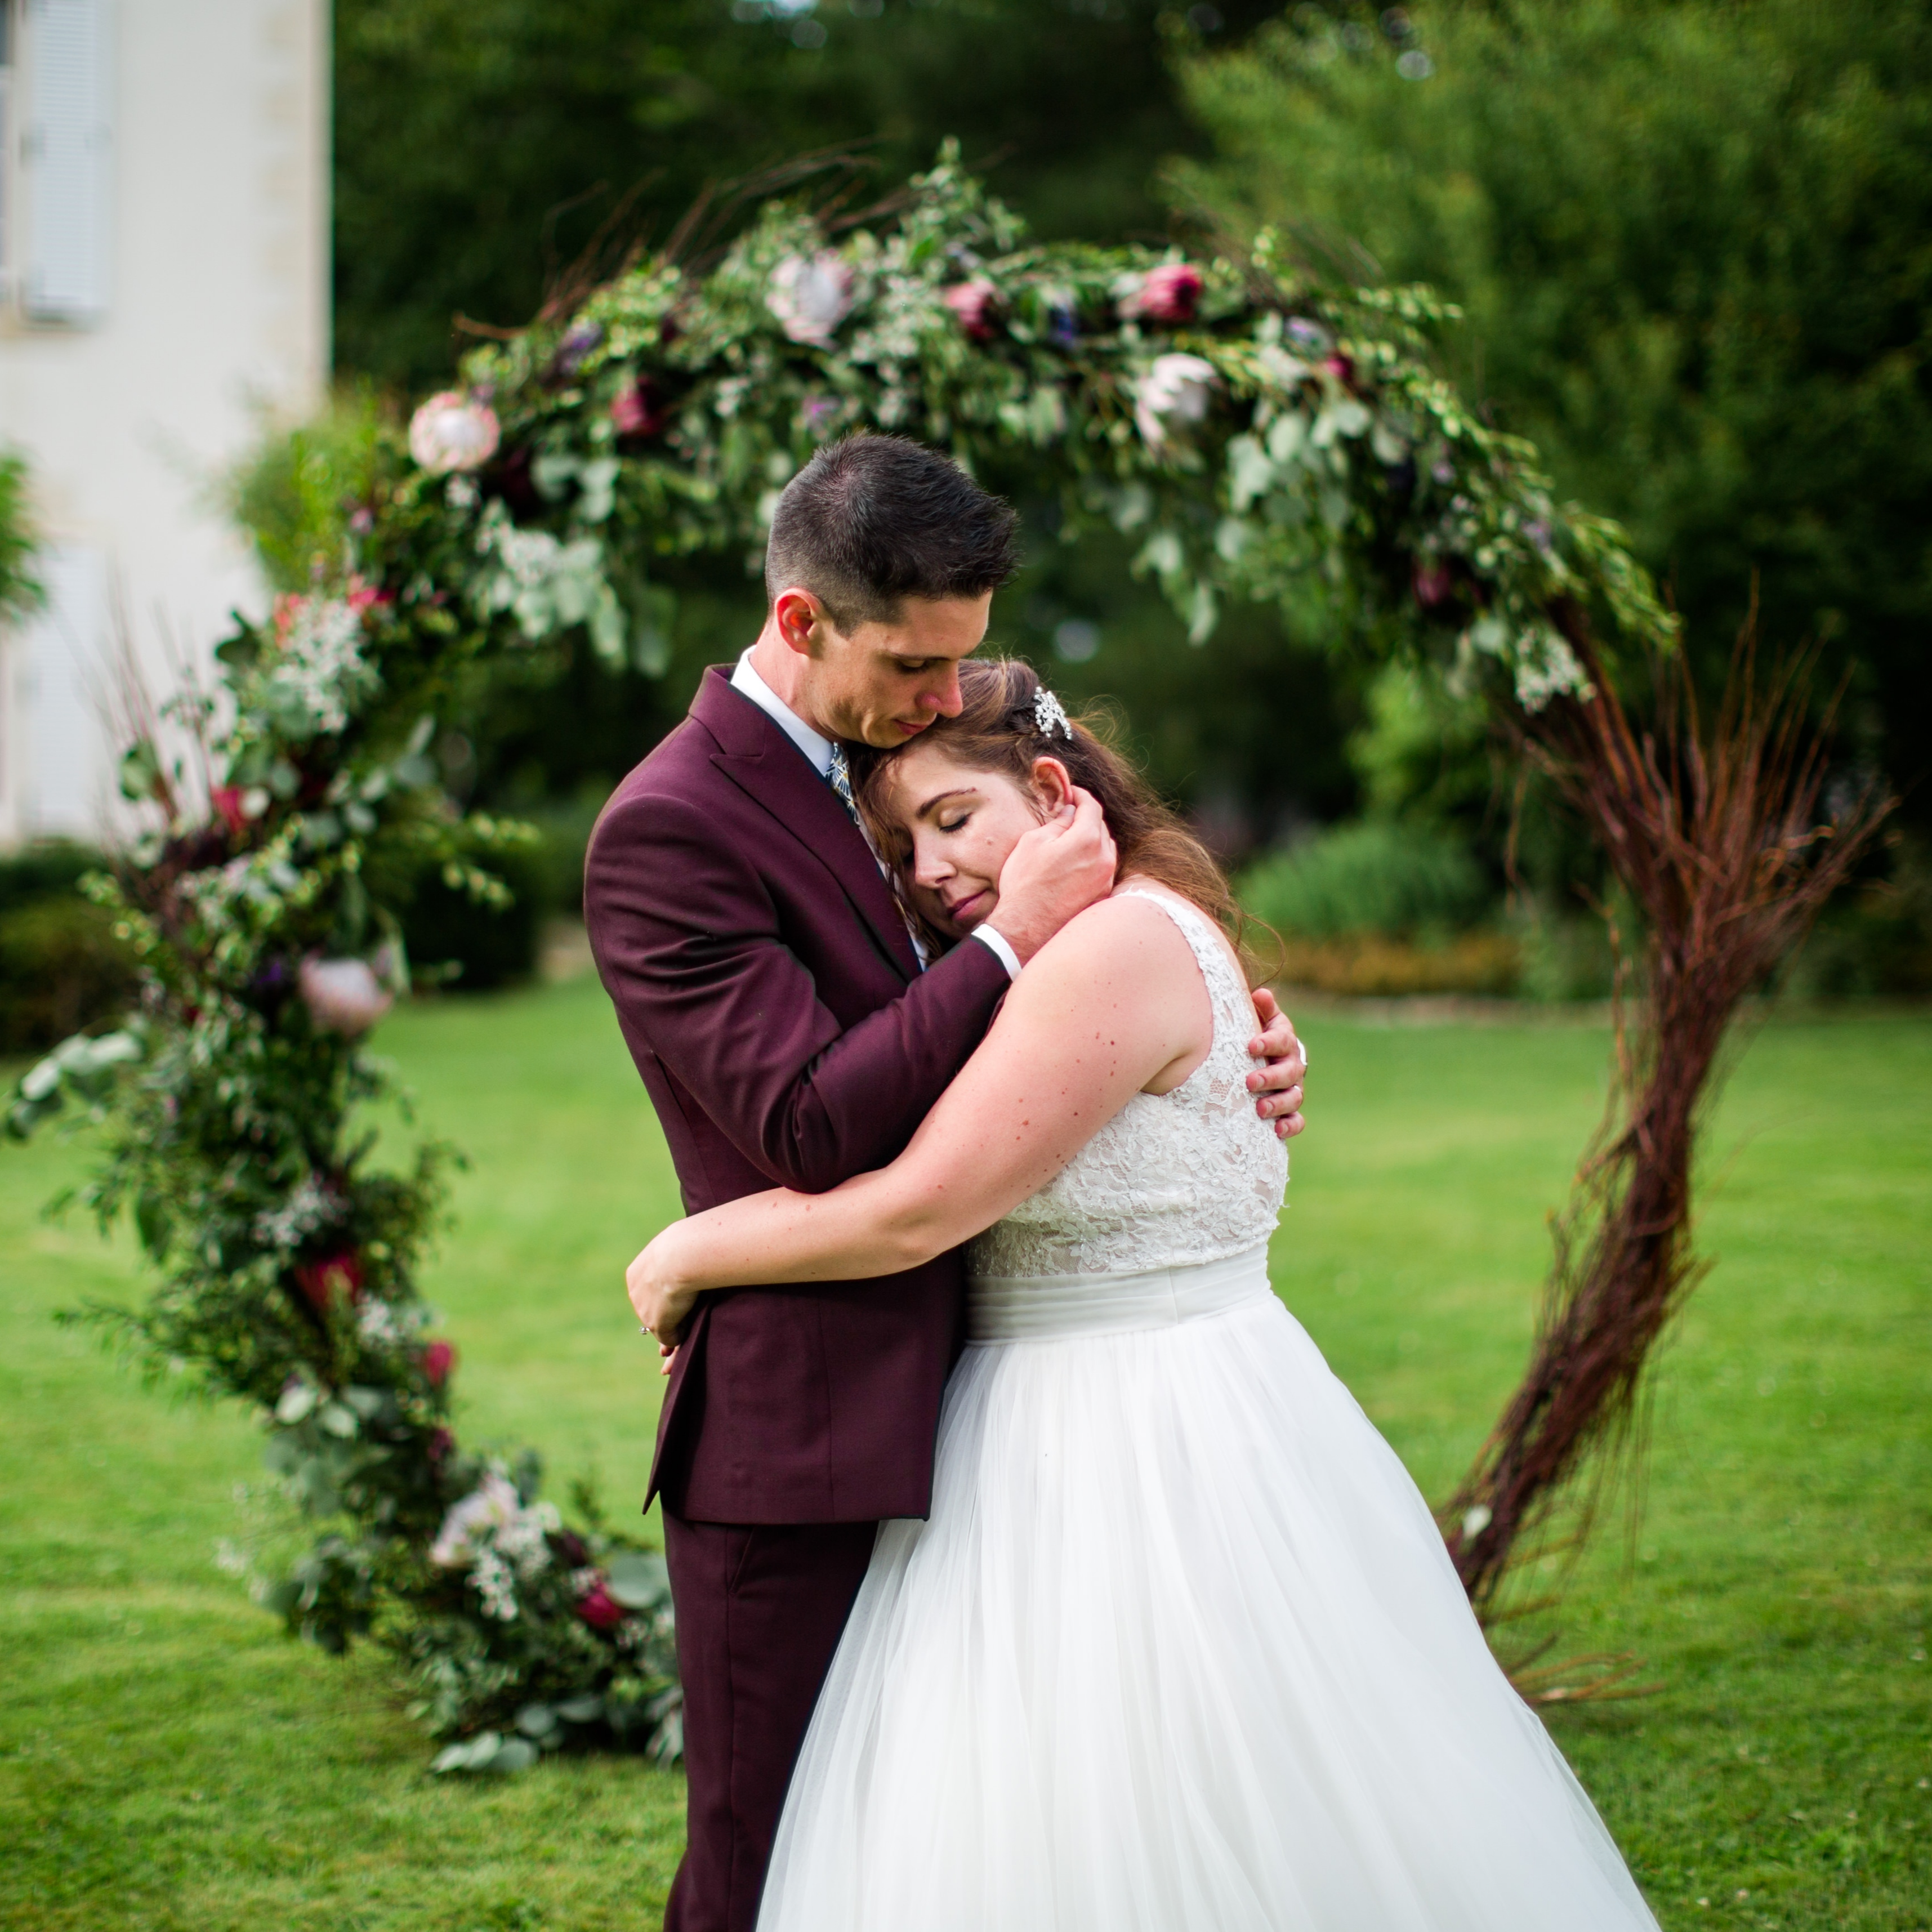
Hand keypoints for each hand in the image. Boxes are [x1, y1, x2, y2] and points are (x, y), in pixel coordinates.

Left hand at [627, 1231, 700, 1350]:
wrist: (683, 1256)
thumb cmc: (687, 1246)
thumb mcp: (677, 1252)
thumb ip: (676, 1266)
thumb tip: (680, 1272)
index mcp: (637, 1272)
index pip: (649, 1291)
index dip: (663, 1298)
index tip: (676, 1299)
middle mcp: (636, 1293)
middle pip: (653, 1309)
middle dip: (667, 1316)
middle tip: (686, 1312)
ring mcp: (643, 1310)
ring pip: (661, 1325)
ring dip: (675, 1326)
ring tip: (692, 1314)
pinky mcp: (656, 1324)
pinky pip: (670, 1338)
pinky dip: (680, 1336)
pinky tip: (692, 1326)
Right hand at [982, 786, 1116, 962]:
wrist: (1026, 927)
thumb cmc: (1025, 883)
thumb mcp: (1033, 842)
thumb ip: (1056, 823)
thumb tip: (1069, 814)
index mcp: (1087, 839)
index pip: (1092, 807)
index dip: (1081, 796)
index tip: (1072, 793)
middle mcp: (1104, 858)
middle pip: (1101, 827)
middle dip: (1086, 818)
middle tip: (1068, 816)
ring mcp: (1106, 879)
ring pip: (1106, 848)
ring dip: (1092, 840)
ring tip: (1071, 841)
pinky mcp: (1103, 896)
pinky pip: (1104, 868)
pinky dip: (1094, 859)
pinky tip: (1076, 864)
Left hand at [1246, 987, 1306, 1141]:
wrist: (1260, 1059)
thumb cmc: (1253, 1036)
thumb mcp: (1257, 1019)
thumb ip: (1261, 1009)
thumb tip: (1260, 994)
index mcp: (1284, 1040)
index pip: (1282, 1039)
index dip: (1269, 1042)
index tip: (1251, 1046)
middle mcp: (1292, 1065)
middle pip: (1289, 1072)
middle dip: (1271, 1077)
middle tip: (1250, 1082)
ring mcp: (1292, 1089)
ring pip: (1294, 1097)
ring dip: (1279, 1103)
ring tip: (1260, 1109)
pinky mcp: (1290, 1110)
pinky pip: (1297, 1120)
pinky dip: (1290, 1126)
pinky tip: (1277, 1130)